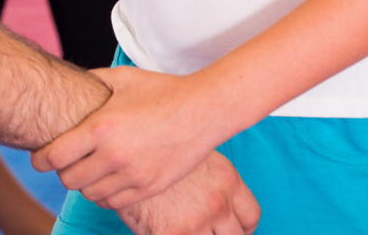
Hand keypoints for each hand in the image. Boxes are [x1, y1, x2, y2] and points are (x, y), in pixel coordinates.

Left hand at [33, 66, 225, 209]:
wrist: (203, 110)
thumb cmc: (162, 90)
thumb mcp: (122, 78)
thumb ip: (92, 81)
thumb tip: (71, 83)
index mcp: (101, 128)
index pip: (55, 155)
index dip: (40, 159)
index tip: (38, 158)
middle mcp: (113, 155)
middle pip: (69, 179)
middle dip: (62, 171)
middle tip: (65, 162)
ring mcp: (133, 175)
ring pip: (90, 194)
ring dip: (84, 184)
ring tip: (87, 171)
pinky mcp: (149, 187)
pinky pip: (114, 203)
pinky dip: (105, 195)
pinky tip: (107, 181)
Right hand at [118, 151, 259, 234]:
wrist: (117, 143)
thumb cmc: (147, 142)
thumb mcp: (187, 150)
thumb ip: (204, 173)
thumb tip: (206, 189)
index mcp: (226, 179)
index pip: (250, 216)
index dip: (241, 227)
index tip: (231, 228)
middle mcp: (217, 202)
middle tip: (203, 229)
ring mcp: (196, 221)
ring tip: (179, 226)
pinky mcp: (171, 234)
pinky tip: (160, 229)